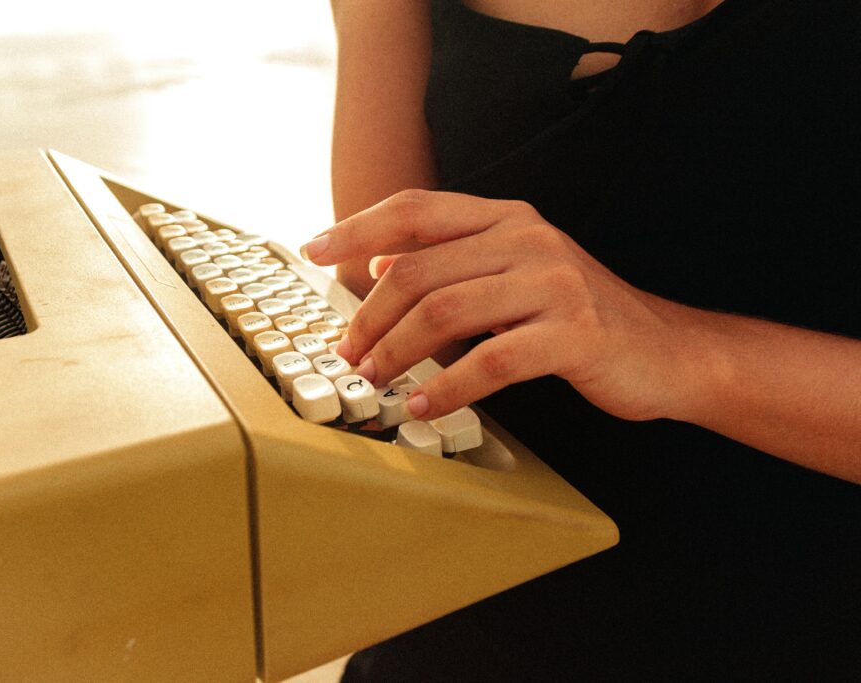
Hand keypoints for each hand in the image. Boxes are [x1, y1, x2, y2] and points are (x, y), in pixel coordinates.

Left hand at [301, 189, 701, 422]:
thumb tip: (379, 263)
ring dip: (396, 352)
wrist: (666, 351)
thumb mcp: (516, 272)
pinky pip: (491, 362)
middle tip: (348, 352)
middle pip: (418, 269)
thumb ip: (455, 261)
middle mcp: (527, 239)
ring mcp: (553, 283)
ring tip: (375, 380)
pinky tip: (426, 407)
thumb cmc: (577, 318)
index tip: (312, 250)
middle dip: (368, 316)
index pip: (415, 209)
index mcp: (506, 218)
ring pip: (444, 312)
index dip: (356, 227)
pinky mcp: (573, 334)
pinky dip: (448, 388)